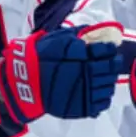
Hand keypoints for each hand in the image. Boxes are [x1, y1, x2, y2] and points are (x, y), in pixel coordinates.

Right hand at [0, 27, 120, 122]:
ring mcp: (84, 91)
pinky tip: (100, 91)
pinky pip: (102, 104)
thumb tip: (92, 30)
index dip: (110, 50)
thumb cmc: (39, 56)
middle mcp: (86, 73)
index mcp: (81, 55)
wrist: (23, 79)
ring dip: (109, 81)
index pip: (106, 51)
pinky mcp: (81, 107)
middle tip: (113, 62)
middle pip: (110, 69)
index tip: (110, 49)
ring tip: (105, 77)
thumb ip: (77, 34)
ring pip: (108, 86)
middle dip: (113, 64)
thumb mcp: (57, 38)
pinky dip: (104, 97)